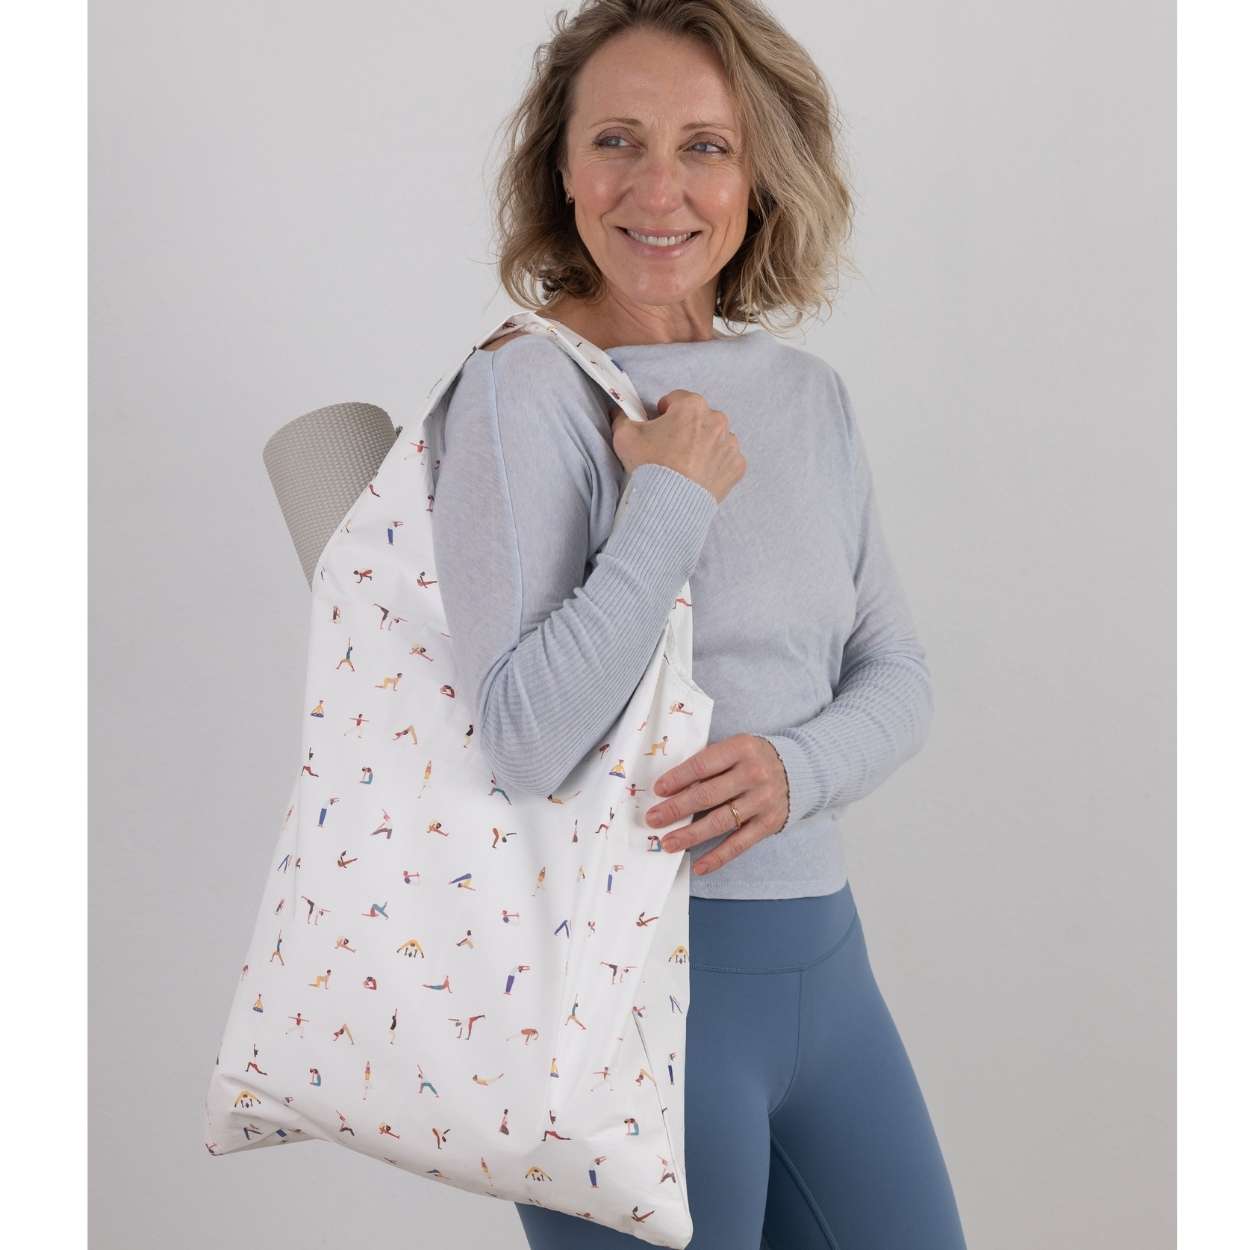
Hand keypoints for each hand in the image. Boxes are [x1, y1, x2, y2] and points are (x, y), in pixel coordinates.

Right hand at [609, 389, 746, 504]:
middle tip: (670, 450)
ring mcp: (730, 444)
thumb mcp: (625, 436)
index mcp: (692, 406)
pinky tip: (699, 476)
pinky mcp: (737, 465)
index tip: (658, 428)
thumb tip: (621, 412)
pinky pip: (726, 459)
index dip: (664, 413)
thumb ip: (623, 417)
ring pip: (715, 438)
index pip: (676, 399)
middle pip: (698, 418)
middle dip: (686, 429)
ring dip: (703, 446)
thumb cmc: (650, 467)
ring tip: (685, 465)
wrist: (670, 503)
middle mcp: (716, 420)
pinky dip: (715, 465)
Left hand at [643, 734, 790, 875]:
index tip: (658, 791)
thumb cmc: (754, 759)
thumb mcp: (735, 748)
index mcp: (741, 748)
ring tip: (668, 843)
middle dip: (676, 809)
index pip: (702, 765)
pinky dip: (718, 856)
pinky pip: (739, 844)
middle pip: (708, 795)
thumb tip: (671, 787)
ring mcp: (762, 801)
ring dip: (690, 835)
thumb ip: (710, 762)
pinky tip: (699, 866)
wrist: (799, 770)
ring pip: (720, 822)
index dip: (677, 778)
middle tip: (654, 819)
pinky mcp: (768, 824)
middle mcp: (754, 774)